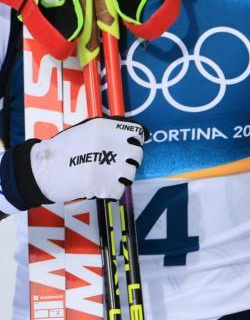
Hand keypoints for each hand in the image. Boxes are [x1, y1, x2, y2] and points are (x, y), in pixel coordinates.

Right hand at [1, 118, 144, 210]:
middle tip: (113, 165)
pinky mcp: (102, 184)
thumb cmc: (64, 150)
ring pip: (130, 173)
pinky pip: (118, 190)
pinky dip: (110, 191)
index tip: (127, 148)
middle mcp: (109, 144)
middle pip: (137, 155)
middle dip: (129, 161)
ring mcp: (107, 165)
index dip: (135, 142)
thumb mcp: (87, 129)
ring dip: (120, 177)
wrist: (40, 170)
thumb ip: (111, 130)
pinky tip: (97, 186)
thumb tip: (139, 134)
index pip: (137, 133)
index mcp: (106, 128)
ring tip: (103, 176)